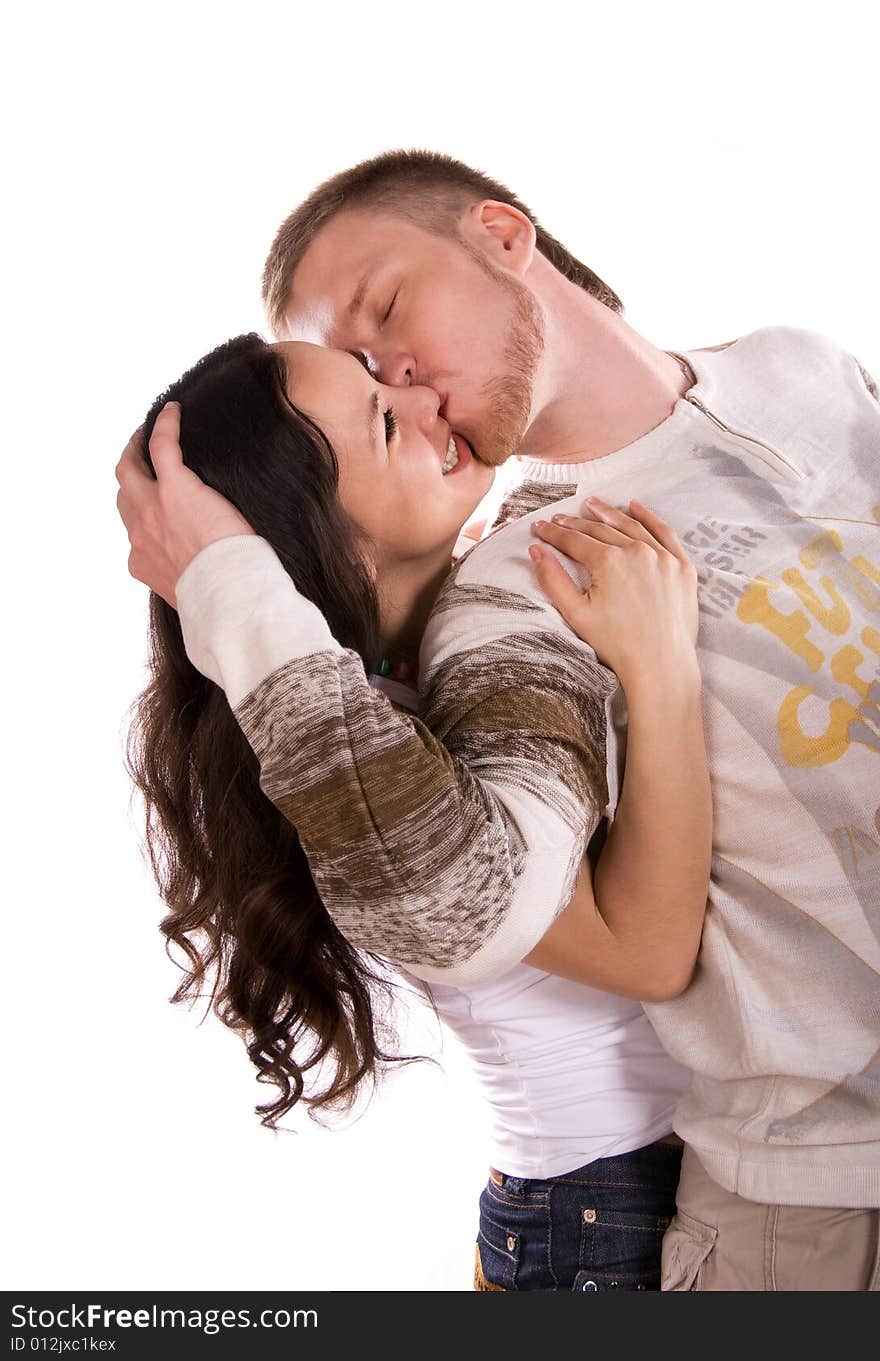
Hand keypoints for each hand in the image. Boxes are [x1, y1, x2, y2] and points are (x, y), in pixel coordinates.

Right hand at [115, 402, 254, 607]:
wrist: (228, 595)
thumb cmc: (222, 598)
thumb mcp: (193, 594)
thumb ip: (190, 580)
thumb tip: (213, 578)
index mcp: (142, 562)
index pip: (134, 535)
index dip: (142, 519)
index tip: (155, 511)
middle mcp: (138, 534)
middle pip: (123, 495)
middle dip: (129, 477)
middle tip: (138, 460)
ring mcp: (152, 508)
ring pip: (129, 470)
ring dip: (135, 451)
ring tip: (146, 436)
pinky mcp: (174, 487)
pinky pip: (161, 446)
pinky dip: (165, 426)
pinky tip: (173, 411)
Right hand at [528, 497, 698, 692]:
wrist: (661, 665)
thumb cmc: (617, 645)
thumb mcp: (576, 613)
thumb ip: (553, 579)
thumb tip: (536, 550)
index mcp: (609, 562)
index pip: (575, 541)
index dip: (554, 534)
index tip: (540, 528)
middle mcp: (637, 552)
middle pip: (601, 530)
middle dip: (576, 524)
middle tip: (560, 519)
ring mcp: (663, 557)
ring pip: (631, 526)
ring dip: (609, 514)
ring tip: (592, 505)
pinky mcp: (682, 566)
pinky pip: (664, 533)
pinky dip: (649, 517)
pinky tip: (635, 507)